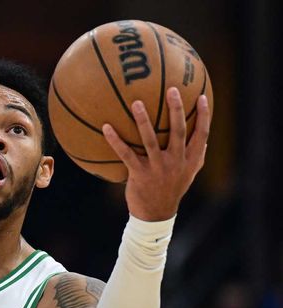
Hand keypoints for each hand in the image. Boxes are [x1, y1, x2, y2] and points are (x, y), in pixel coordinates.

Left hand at [103, 88, 210, 220]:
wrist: (156, 214)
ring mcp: (157, 168)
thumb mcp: (189, 174)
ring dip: (143, 120)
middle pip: (178, 131)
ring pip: (150, 140)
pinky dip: (115, 140)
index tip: (200, 96)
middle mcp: (176, 162)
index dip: (203, 115)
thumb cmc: (172, 190)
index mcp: (190, 160)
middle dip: (176, 109)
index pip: (201, 134)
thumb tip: (205, 138)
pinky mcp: (139, 174)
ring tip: (136, 103)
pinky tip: (106, 127)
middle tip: (172, 89)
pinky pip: (126, 154)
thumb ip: (197, 156)